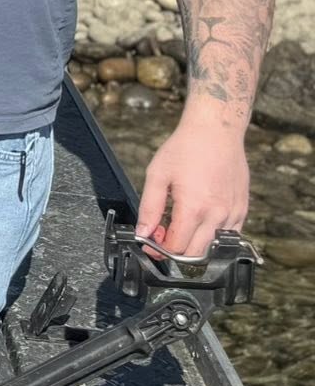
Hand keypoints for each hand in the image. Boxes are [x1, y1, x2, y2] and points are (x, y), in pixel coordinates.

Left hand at [137, 118, 249, 258]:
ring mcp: (233, 213)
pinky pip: (230, 235)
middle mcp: (217, 215)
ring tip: (180, 225)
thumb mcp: (157, 175)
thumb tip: (143, 233)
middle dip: (176, 251)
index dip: (159, 250)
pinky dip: (213, 236)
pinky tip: (199, 220)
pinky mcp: (242, 209)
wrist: (216, 132)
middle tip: (162, 236)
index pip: (177, 247)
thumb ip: (149, 208)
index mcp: (194, 208)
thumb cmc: (185, 149)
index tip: (150, 244)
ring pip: (214, 247)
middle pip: (196, 253)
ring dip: (195, 244)